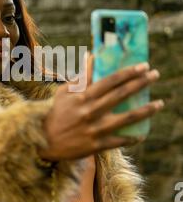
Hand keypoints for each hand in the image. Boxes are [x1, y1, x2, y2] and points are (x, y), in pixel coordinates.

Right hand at [40, 58, 163, 161]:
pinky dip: (131, 137)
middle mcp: (91, 111)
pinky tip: (142, 133)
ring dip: (145, 110)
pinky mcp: (95, 145)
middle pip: (121, 95)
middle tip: (155, 74)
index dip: (128, 72)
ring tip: (159, 103)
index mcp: (83, 96)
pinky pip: (118, 141)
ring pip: (125, 119)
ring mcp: (94, 129)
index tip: (142, 65)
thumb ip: (81, 76)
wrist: (41, 140)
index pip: (110, 81)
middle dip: (140, 83)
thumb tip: (92, 55)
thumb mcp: (64, 92)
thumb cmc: (53, 113)